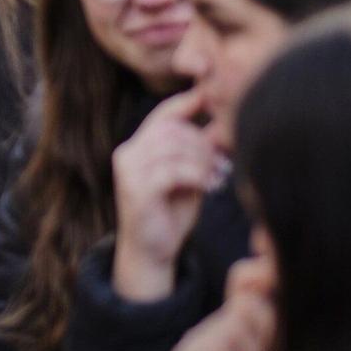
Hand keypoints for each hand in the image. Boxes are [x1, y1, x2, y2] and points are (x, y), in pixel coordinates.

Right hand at [111, 89, 229, 301]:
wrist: (152, 251)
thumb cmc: (171, 212)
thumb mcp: (187, 175)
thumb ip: (196, 152)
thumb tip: (222, 124)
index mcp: (138, 146)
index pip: (165, 113)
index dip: (191, 102)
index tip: (218, 99)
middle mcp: (128, 153)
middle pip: (173, 129)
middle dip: (204, 143)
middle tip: (222, 164)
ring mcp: (128, 171)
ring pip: (173, 148)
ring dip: (203, 161)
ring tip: (217, 177)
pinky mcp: (135, 190)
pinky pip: (172, 171)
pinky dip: (197, 176)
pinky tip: (209, 187)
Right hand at [169, 260, 276, 350]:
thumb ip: (276, 313)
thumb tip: (260, 269)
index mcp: (241, 318)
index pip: (248, 274)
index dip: (261, 268)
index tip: (268, 252)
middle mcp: (216, 323)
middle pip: (252, 300)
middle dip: (272, 335)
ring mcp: (196, 338)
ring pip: (238, 322)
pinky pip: (219, 345)